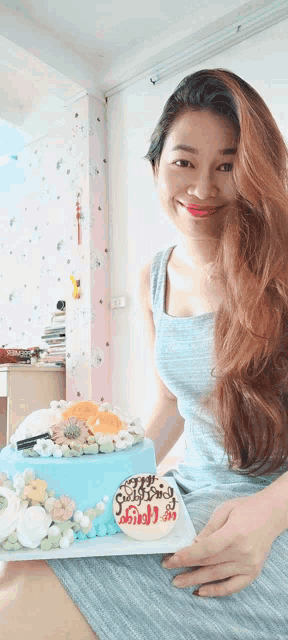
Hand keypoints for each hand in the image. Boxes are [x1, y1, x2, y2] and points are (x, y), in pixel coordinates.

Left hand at [161, 490, 282, 596]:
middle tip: (168, 569)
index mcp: (233, 534)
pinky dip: (216, 591)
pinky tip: (201, 591)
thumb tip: (193, 544)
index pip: (205, 549)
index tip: (170, 559)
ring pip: (217, 576)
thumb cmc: (246, 508)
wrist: (272, 514)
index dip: (186, 556)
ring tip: (178, 582)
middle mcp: (242, 552)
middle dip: (185, 568)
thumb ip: (209, 529)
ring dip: (196, 581)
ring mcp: (249, 564)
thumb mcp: (225, 510)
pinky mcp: (254, 572)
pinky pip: (233, 586)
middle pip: (208, 564)